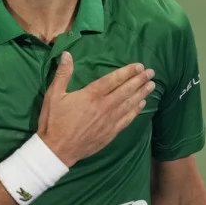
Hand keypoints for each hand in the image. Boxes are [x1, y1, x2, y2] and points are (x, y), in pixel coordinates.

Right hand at [37, 51, 154, 166]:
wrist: (57, 150)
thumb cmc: (54, 121)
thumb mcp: (53, 95)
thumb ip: (63, 74)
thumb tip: (67, 54)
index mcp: (91, 95)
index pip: (113, 80)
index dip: (127, 72)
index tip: (139, 66)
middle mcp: (104, 106)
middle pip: (126, 90)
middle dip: (139, 80)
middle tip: (151, 73)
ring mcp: (109, 120)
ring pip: (130, 104)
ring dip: (142, 93)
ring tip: (152, 85)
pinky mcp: (111, 133)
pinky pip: (127, 119)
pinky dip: (136, 111)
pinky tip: (142, 105)